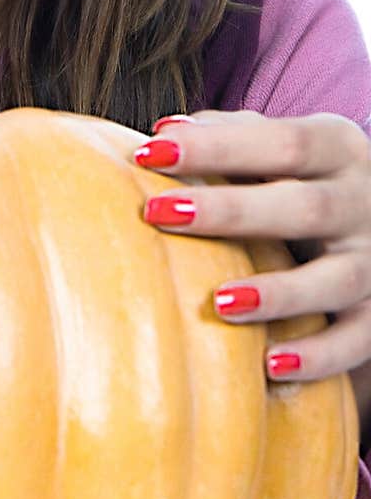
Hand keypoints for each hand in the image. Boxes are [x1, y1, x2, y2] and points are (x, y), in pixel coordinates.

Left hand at [131, 110, 370, 389]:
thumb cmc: (308, 176)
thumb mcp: (285, 145)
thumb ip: (233, 134)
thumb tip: (165, 132)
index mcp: (337, 148)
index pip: (280, 141)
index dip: (216, 146)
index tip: (148, 152)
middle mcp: (363, 201)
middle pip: (304, 207)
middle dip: (231, 212)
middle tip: (159, 213)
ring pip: (336, 279)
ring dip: (279, 292)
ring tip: (220, 301)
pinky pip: (357, 341)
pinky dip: (318, 356)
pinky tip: (271, 366)